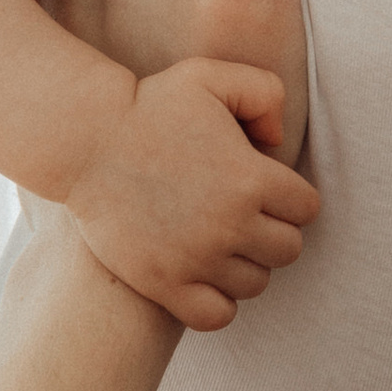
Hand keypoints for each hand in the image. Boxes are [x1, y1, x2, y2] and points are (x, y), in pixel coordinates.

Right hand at [61, 58, 316, 330]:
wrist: (85, 140)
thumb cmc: (149, 104)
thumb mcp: (211, 76)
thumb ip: (265, 93)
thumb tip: (278, 141)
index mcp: (251, 178)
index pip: (307, 208)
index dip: (290, 197)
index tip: (264, 188)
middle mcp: (230, 224)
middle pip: (288, 249)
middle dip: (272, 231)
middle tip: (242, 215)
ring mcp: (197, 258)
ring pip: (256, 283)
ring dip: (245, 264)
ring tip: (220, 242)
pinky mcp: (163, 283)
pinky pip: (217, 315)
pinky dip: (218, 302)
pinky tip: (203, 276)